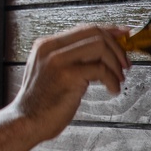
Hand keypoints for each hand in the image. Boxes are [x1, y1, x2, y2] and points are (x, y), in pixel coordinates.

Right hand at [13, 25, 129, 140]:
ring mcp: (57, 60)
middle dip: (116, 48)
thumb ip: (69, 59)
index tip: (124, 35)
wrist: (26, 122)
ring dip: (116, 63)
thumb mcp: (50, 72)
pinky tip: (112, 90)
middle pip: (94, 33)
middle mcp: (50, 48)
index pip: (84, 29)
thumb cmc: (40, 103)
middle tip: (124, 65)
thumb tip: (100, 52)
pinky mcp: (67, 75)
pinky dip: (112, 79)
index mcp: (46, 45)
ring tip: (118, 79)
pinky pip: (100, 69)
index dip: (109, 31)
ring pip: (99, 46)